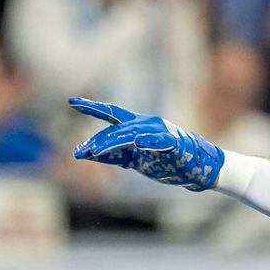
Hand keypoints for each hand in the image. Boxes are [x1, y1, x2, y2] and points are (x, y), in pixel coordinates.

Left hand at [69, 97, 224, 190]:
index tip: (72, 102)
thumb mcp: (135, 160)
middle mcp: (146, 124)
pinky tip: (137, 143)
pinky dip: (147, 141)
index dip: (92, 107)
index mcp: (137, 126)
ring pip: (132, 135)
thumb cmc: (166, 162)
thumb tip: (87, 154)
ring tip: (95, 151)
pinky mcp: (173, 142)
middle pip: (117, 129)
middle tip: (81, 151)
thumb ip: (114, 156)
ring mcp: (160, 131)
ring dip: (113, 143)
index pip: (111, 113)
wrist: (197, 167)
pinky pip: (158, 141)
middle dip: (98, 140)